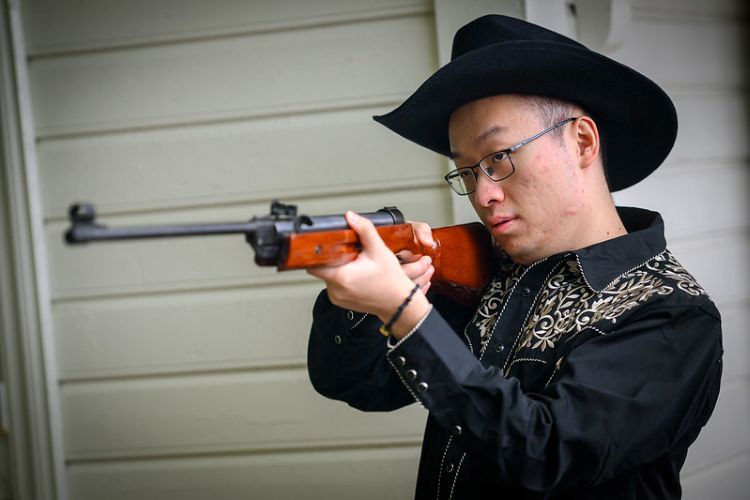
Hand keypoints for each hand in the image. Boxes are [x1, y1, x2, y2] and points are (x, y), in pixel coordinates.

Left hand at [307, 211, 430, 336]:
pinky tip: (356, 276)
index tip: (325, 246)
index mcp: (341, 276)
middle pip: (322, 267)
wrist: (399, 302)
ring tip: (356, 267)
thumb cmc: (390, 279)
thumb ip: (364, 230)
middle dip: (333, 258)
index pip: (314, 264)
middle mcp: (336, 289)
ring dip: (337, 268)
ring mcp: (336, 297)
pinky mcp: (339, 301)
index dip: (317, 252)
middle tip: (351, 255)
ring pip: (327, 276)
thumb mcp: (379, 250)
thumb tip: (351, 217)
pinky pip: (334, 285)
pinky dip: (342, 279)